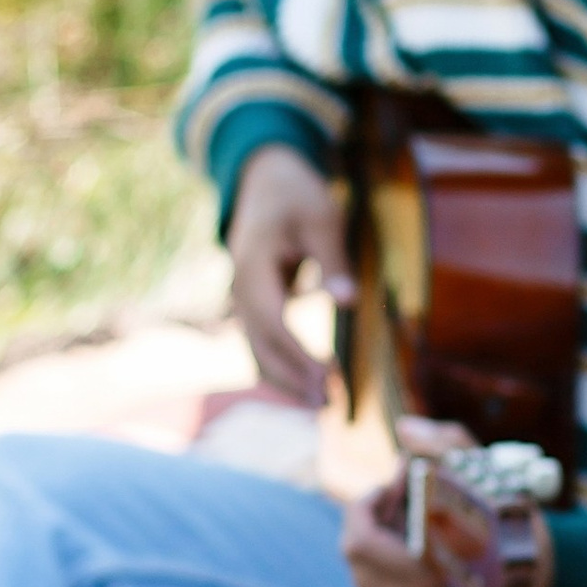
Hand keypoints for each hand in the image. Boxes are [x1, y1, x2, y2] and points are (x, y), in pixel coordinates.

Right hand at [227, 144, 353, 405]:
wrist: (265, 180)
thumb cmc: (297, 196)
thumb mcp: (321, 218)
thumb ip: (333, 260)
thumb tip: (347, 302)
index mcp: (252, 264)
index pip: (272, 320)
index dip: (297, 352)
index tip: (326, 377)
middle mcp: (239, 287)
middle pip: (259, 344)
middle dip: (290, 378)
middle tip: (326, 406)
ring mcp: (241, 298)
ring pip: (255, 349)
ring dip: (284, 380)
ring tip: (320, 406)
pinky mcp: (252, 305)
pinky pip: (260, 343)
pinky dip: (280, 367)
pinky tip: (305, 386)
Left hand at [342, 424, 549, 586]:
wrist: (539, 576)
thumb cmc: (512, 522)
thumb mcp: (487, 474)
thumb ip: (445, 444)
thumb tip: (406, 428)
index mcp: (428, 574)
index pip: (360, 540)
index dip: (368, 504)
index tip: (394, 483)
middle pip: (356, 554)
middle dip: (372, 517)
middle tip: (400, 494)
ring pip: (362, 571)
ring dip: (377, 538)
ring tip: (411, 516)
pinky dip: (385, 560)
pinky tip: (414, 542)